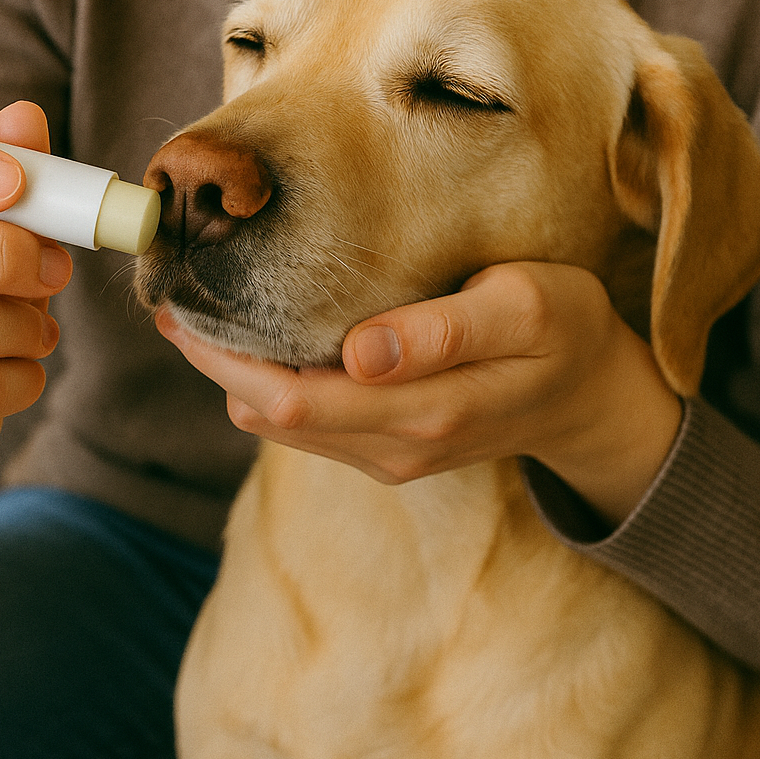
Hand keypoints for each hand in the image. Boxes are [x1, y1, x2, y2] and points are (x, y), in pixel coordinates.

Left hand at [155, 262, 682, 525]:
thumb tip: (361, 354)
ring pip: (280, 424)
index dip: (223, 358)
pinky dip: (268, 387)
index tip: (179, 305)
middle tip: (169, 303)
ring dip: (235, 377)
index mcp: (421, 413)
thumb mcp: (526, 312)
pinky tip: (258, 344)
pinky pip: (306, 424)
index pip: (289, 398)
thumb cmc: (563, 333)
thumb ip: (445, 333)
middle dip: (212, 364)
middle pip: (269, 414)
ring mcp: (386, 455)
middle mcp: (392, 447)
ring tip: (201, 316)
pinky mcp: (384, 449)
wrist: (590, 398)